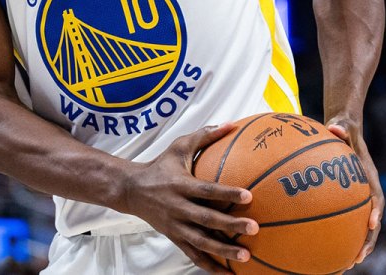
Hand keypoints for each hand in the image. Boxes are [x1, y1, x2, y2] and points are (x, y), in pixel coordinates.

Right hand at [118, 123, 258, 273]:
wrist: (130, 190)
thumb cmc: (160, 166)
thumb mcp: (179, 147)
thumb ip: (205, 136)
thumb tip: (232, 124)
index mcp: (180, 185)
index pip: (206, 190)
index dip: (226, 193)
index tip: (248, 196)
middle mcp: (178, 207)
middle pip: (206, 219)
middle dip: (230, 225)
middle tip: (254, 228)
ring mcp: (175, 225)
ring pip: (201, 242)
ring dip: (223, 251)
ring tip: (246, 257)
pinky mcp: (174, 237)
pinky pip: (193, 255)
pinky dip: (209, 266)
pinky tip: (228, 274)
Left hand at [326, 118, 383, 266]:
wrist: (344, 129)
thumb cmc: (343, 128)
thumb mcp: (343, 126)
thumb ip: (341, 128)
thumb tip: (335, 128)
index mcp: (368, 176)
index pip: (376, 196)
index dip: (375, 211)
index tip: (371, 224)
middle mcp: (367, 190)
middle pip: (373, 219)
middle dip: (368, 240)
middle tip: (358, 257)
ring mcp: (359, 196)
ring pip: (362, 226)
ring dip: (357, 246)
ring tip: (346, 265)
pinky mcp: (348, 199)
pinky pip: (347, 220)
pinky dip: (342, 236)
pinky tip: (327, 250)